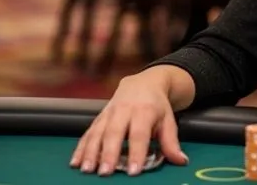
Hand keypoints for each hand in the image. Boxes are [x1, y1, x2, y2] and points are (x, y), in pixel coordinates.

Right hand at [70, 68, 189, 175]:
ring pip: (98, 132)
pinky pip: (88, 132)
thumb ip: (171, 142)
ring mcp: (109, 113)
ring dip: (90, 152)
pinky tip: (75, 162)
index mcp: (144, 111)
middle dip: (109, 153)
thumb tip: (181, 161)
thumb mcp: (168, 120)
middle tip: (105, 173)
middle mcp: (124, 110)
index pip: (140, 134)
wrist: (143, 83)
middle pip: (115, 132)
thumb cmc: (156, 106)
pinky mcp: (99, 116)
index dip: (136, 152)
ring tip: (87, 170)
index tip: (134, 170)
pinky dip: (80, 147)